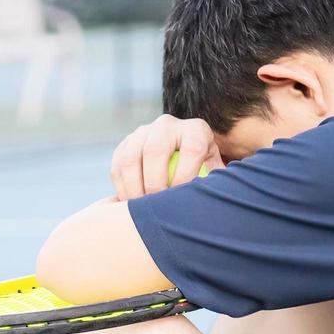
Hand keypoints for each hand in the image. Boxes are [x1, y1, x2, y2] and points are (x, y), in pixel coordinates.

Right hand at [109, 114, 225, 200]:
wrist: (183, 161)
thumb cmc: (203, 176)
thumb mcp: (215, 176)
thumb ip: (216, 185)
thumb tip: (213, 203)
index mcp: (195, 130)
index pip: (191, 149)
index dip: (186, 175)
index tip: (182, 199)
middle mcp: (168, 125)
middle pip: (156, 150)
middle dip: (155, 182)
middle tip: (157, 206)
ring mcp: (143, 132)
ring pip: (130, 158)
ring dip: (133, 188)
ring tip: (141, 208)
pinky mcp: (125, 144)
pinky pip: (117, 166)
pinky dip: (121, 188)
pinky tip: (130, 204)